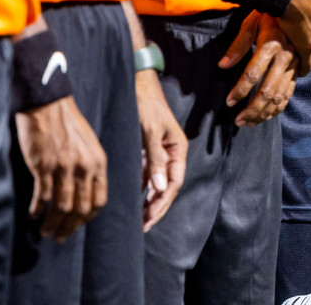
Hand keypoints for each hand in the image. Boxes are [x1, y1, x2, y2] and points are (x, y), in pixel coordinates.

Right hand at [15, 96, 107, 240]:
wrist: (48, 105)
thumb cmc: (68, 124)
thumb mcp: (89, 145)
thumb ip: (90, 167)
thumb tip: (84, 193)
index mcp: (98, 163)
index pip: (99, 200)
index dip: (88, 218)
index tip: (78, 225)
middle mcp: (84, 168)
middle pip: (80, 208)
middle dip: (70, 227)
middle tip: (59, 237)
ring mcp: (64, 168)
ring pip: (61, 207)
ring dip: (52, 223)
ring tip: (45, 231)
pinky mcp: (44, 167)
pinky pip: (42, 196)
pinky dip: (37, 209)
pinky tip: (33, 214)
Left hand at [134, 70, 185, 229]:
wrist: (136, 83)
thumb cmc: (145, 104)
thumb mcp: (150, 131)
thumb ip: (155, 159)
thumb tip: (160, 189)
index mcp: (178, 149)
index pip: (174, 183)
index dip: (163, 203)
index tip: (149, 219)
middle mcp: (170, 153)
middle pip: (167, 187)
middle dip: (156, 207)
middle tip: (143, 227)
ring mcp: (158, 153)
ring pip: (156, 183)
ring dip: (149, 201)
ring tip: (138, 220)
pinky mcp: (146, 150)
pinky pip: (146, 175)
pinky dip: (141, 189)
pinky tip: (132, 201)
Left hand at [219, 11, 297, 125]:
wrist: (299, 7)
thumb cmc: (269, 14)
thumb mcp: (251, 22)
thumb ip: (238, 45)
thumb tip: (223, 66)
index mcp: (271, 43)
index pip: (254, 73)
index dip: (240, 89)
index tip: (229, 101)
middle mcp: (286, 56)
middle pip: (268, 89)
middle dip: (252, 109)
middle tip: (238, 121)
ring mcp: (295, 64)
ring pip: (280, 95)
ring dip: (264, 112)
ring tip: (248, 123)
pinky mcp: (299, 69)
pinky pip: (290, 92)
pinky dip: (278, 107)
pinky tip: (266, 116)